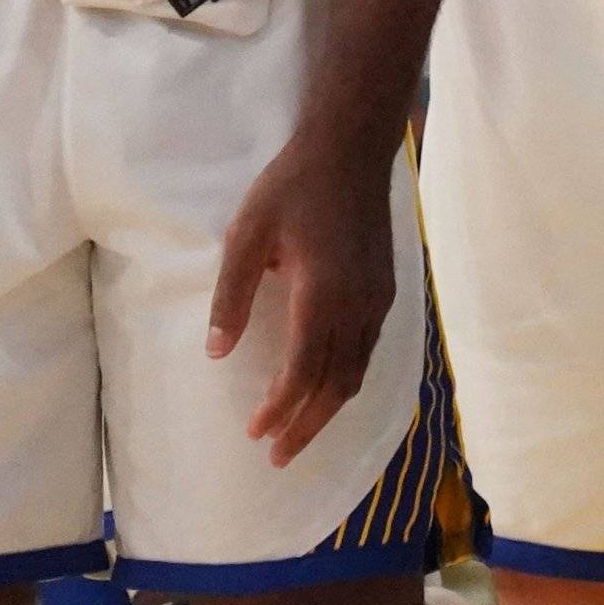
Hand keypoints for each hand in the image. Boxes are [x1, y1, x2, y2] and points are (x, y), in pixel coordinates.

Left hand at [207, 129, 396, 465]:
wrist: (351, 148)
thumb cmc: (292, 186)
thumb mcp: (247, 233)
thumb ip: (231, 295)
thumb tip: (217, 353)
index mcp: (322, 294)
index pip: (302, 370)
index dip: (280, 408)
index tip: (256, 433)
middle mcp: (358, 305)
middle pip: (336, 385)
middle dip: (306, 425)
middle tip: (277, 456)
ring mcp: (377, 299)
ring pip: (357, 372)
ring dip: (327, 409)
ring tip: (299, 433)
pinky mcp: (386, 290)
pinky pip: (368, 351)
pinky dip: (345, 380)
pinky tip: (327, 386)